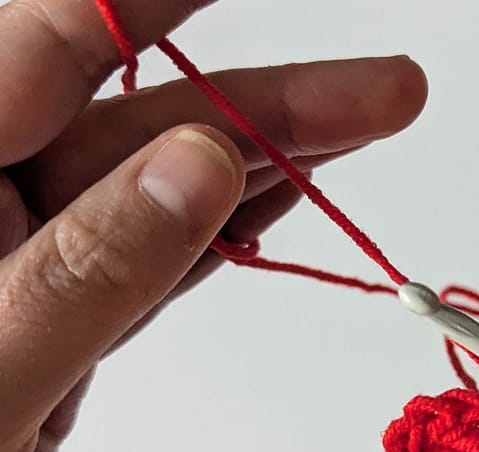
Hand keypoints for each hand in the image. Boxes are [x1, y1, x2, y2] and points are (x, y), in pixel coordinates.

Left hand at [0, 0, 426, 451]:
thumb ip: (89, 270)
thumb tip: (196, 166)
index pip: (50, 42)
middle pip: (134, 120)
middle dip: (266, 100)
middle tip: (382, 88)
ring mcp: (27, 264)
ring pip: (162, 192)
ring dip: (269, 161)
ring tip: (369, 129)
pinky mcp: (64, 321)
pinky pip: (157, 261)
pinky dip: (226, 234)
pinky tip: (287, 195)